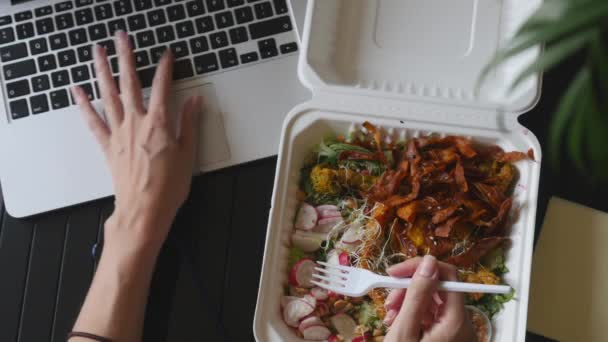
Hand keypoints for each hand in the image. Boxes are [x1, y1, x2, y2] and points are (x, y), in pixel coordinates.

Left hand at [71, 31, 200, 251]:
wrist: (144, 209)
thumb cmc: (168, 186)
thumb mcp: (188, 153)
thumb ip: (189, 124)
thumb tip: (195, 102)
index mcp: (159, 124)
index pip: (163, 87)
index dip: (165, 68)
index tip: (167, 55)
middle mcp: (136, 123)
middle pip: (130, 83)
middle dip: (126, 58)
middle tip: (122, 39)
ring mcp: (119, 133)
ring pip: (109, 95)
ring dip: (103, 71)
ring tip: (97, 52)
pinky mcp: (108, 146)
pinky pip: (93, 122)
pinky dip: (84, 106)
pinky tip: (78, 92)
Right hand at [384, 255, 475, 341]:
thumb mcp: (405, 330)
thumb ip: (417, 296)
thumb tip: (429, 262)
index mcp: (457, 321)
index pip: (448, 275)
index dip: (420, 267)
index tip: (394, 273)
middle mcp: (463, 324)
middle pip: (438, 288)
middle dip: (410, 288)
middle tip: (390, 302)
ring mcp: (456, 331)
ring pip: (432, 301)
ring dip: (408, 302)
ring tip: (390, 316)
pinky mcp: (447, 337)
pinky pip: (431, 315)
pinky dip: (413, 314)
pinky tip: (397, 322)